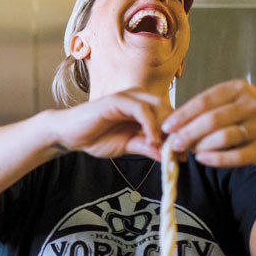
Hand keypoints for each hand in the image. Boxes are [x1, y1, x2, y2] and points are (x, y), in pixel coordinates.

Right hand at [52, 89, 171, 159]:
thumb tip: (172, 158)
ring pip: (159, 105)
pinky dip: (150, 125)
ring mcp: (127, 97)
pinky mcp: (117, 100)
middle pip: (170, 108)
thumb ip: (148, 148)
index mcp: (142, 107)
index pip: (170, 115)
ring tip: (168, 148)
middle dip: (177, 130)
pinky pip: (142, 109)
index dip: (180, 133)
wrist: (69, 136)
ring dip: (166, 128)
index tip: (186, 154)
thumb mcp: (129, 146)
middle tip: (182, 152)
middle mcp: (138, 98)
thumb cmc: (96, 137)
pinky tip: (151, 141)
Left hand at [161, 79, 255, 167]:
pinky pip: (236, 156)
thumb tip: (172, 125)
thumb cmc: (245, 120)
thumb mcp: (227, 107)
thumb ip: (203, 112)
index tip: (168, 126)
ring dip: (201, 146)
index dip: (183, 114)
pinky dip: (215, 159)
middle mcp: (253, 104)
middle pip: (212, 120)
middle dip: (188, 133)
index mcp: (240, 88)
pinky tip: (203, 159)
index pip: (205, 100)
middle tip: (175, 143)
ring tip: (190, 150)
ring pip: (223, 137)